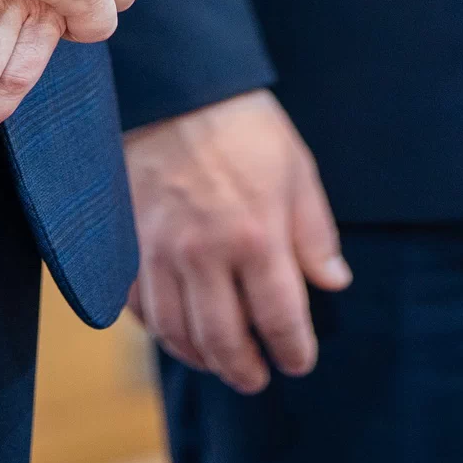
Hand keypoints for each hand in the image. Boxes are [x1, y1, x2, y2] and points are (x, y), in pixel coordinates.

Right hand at [126, 89, 349, 393]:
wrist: (174, 87)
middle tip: (258, 376)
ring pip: (178, 333)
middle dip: (246, 371)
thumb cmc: (243, 125)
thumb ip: (315, 234)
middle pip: (224, 342)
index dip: (294, 351)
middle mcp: (205, 253)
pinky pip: (139, 307)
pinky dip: (160, 329)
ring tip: (220, 361)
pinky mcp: (128, 241)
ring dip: (202, 358)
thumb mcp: (296, 170)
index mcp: (256, 236)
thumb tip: (334, 283)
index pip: (280, 321)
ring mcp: (160, 250)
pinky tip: (178, 329)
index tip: (299, 361)